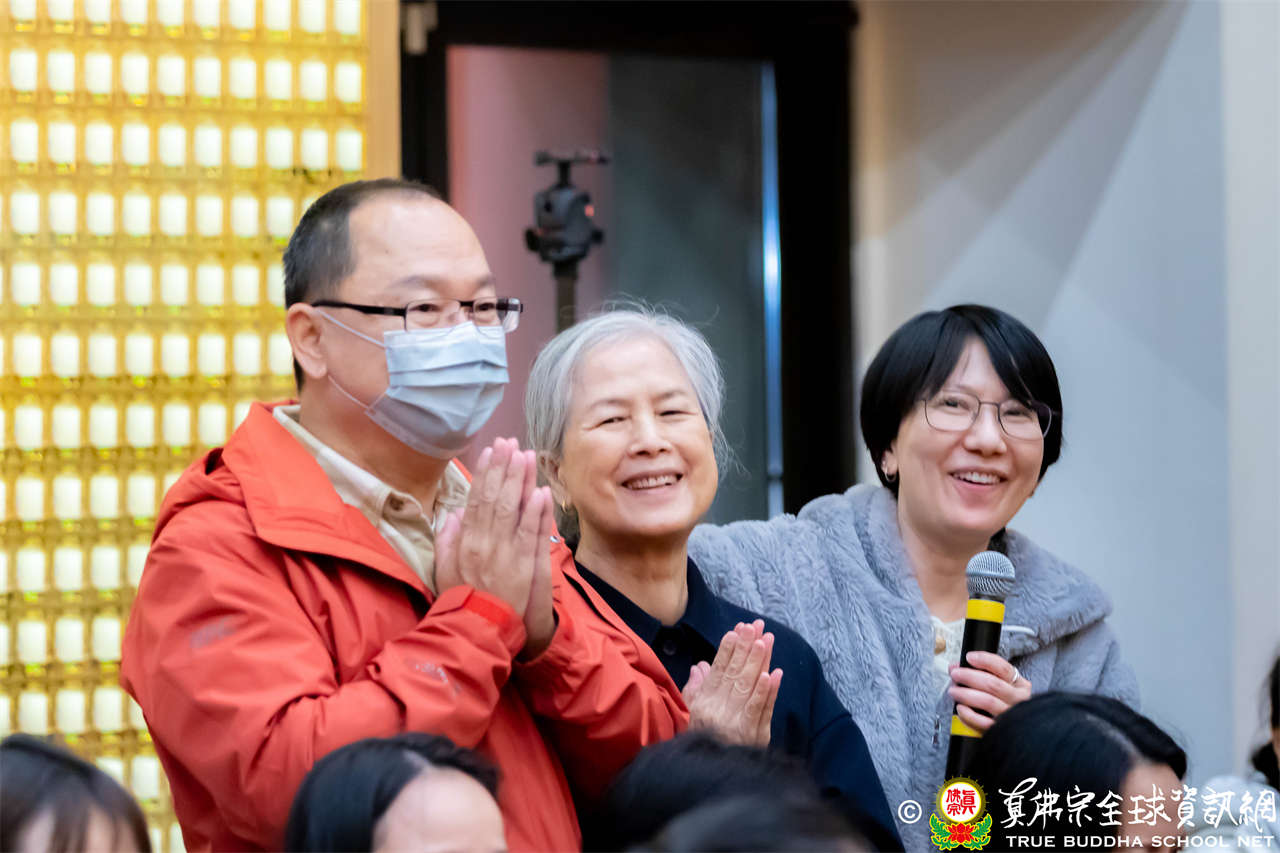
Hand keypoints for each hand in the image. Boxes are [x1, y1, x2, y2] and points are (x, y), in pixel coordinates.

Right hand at [435, 438, 554, 655]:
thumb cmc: (462, 602)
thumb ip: (447, 541)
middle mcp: (485, 543)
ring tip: (527, 456)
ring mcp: (506, 554)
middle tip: (511, 442)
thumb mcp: (443, 571)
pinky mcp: (526, 566)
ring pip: (514, 510)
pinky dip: (537, 512)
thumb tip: (454, 514)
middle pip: (496, 498)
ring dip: (522, 481)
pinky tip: (542, 491)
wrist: (480, 632)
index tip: (491, 452)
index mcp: (465, 543)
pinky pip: (532, 534)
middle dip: (504, 468)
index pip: (476, 500)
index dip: (484, 474)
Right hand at [682, 620, 781, 746]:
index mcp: (703, 704)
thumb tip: (699, 666)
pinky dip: (768, 691)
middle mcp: (718, 711)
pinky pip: (761, 709)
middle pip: (735, 673)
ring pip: (749, 686)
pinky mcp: (753, 735)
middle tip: (756, 626)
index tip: (736, 630)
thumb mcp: (692, 716)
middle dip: (746, 647)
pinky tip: (775, 673)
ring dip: (758, 662)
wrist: (714, 780)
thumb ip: (696, 690)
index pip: (717, 671)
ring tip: (766, 640)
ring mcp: (737, 723)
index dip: (727, 650)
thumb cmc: (704, 743)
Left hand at [948, 651, 1031, 732]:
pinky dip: (969, 715)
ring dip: (966, 694)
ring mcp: (1010, 715)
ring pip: (988, 701)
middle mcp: (1018, 699)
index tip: (969, 657)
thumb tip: (955, 667)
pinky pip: (983, 722)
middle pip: (993, 684)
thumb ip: (979, 673)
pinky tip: (961, 708)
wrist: (1015, 728)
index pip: (1003, 668)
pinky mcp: (1000, 729)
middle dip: (970, 677)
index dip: (985, 660)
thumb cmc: (1002, 702)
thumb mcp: (999, 684)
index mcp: (1019, 685)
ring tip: (954, 691)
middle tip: (956, 674)